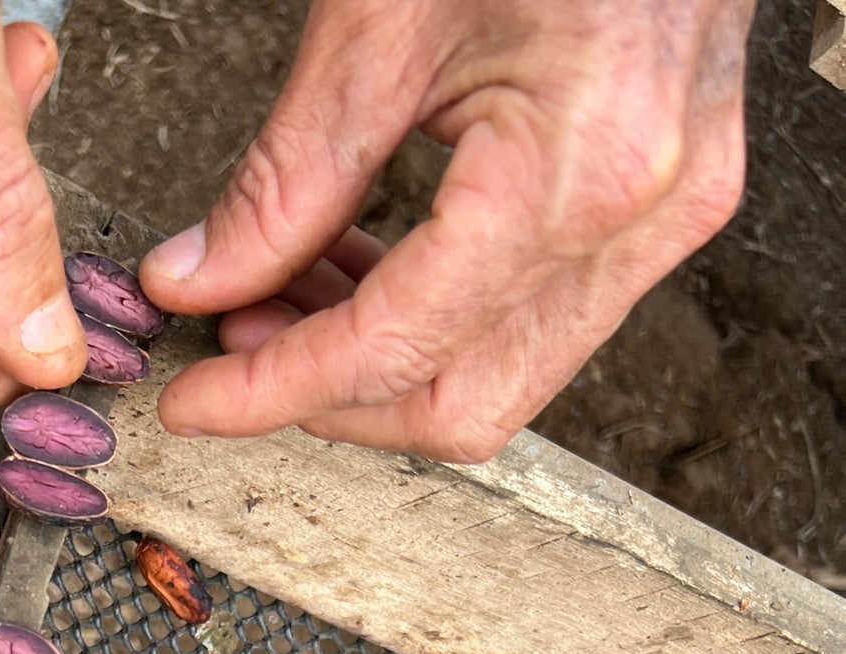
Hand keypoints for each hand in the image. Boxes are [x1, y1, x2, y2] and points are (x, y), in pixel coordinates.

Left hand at [140, 0, 750, 461]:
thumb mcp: (377, 20)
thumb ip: (285, 175)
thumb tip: (195, 281)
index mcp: (578, 164)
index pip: (396, 347)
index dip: (275, 391)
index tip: (194, 402)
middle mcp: (642, 213)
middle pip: (459, 405)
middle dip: (331, 401)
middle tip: (232, 347)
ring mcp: (670, 215)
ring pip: (502, 378)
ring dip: (380, 366)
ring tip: (278, 303)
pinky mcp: (668, 202)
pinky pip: (539, 318)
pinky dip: (438, 321)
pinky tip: (357, 271)